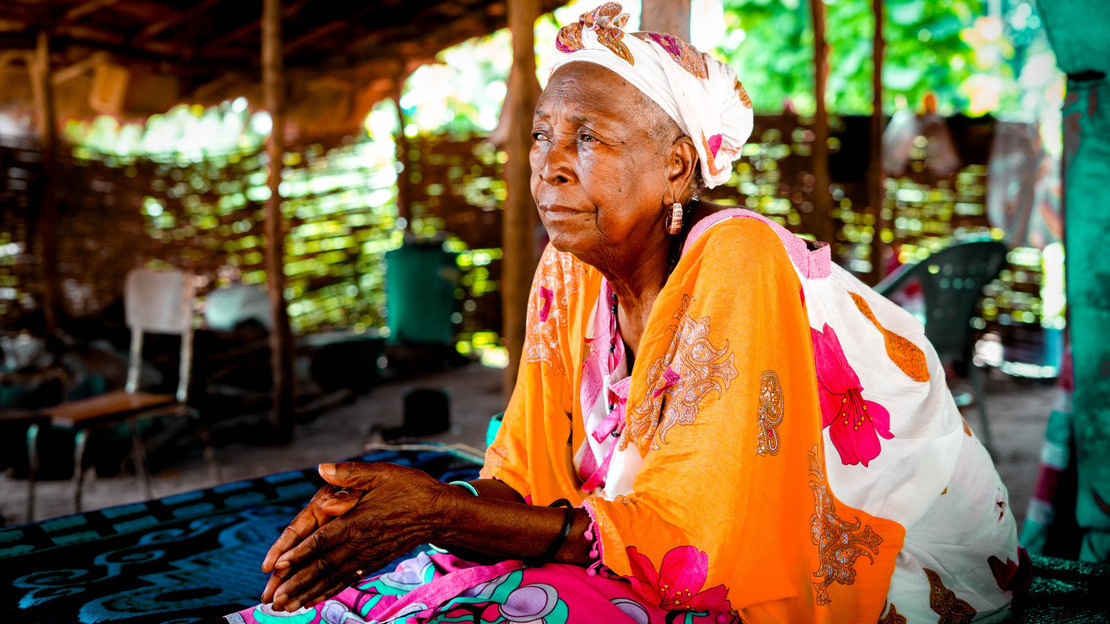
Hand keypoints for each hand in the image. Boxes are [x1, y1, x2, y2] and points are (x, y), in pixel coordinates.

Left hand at [262, 462, 457, 611]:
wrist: (439, 512)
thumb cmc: (411, 488)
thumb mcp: (382, 473)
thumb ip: (350, 474)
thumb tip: (322, 469)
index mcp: (357, 521)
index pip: (323, 540)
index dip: (299, 553)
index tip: (278, 566)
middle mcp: (360, 543)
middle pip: (323, 566)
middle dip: (296, 583)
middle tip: (273, 599)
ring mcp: (367, 555)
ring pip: (332, 577)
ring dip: (307, 592)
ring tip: (285, 606)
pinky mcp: (374, 562)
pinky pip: (346, 580)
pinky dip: (327, 591)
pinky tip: (312, 600)